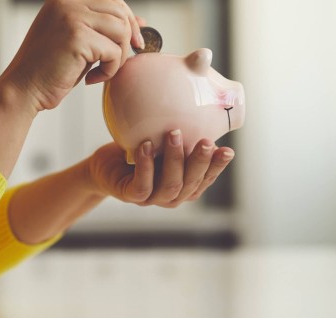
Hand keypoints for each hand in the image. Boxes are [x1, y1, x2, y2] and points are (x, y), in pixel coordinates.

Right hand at [2, 0, 142, 110]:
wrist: (23, 89)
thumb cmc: (49, 70)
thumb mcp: (80, 43)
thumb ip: (104, 28)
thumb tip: (141, 21)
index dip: (129, 20)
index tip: (135, 42)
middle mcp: (67, 2)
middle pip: (119, 11)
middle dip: (128, 38)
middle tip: (120, 61)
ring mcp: (71, 17)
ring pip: (121, 30)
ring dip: (118, 56)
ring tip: (102, 71)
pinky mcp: (77, 37)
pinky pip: (114, 51)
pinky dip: (110, 70)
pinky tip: (91, 79)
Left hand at [85, 131, 234, 207]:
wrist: (107, 166)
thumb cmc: (140, 152)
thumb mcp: (163, 141)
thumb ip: (182, 134)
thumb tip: (200, 101)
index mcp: (186, 185)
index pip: (206, 178)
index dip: (218, 167)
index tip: (228, 150)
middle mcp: (173, 196)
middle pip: (191, 184)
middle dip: (200, 162)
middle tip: (206, 141)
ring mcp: (152, 199)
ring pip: (170, 185)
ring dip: (174, 159)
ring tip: (173, 134)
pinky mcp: (131, 196)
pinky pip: (142, 185)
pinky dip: (146, 165)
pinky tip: (146, 146)